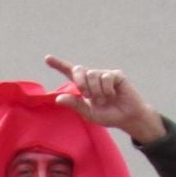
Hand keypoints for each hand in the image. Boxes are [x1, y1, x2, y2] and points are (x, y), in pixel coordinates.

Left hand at [43, 56, 165, 143]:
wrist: (127, 117)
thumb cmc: (108, 116)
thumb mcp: (89, 113)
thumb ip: (75, 105)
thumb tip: (58, 98)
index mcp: (84, 86)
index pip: (69, 72)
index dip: (59, 64)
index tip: (47, 58)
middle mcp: (93, 77)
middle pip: (78, 70)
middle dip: (80, 82)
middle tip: (88, 96)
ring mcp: (104, 74)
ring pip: (92, 75)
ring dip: (97, 91)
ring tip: (104, 100)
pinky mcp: (116, 75)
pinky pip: (106, 77)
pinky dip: (107, 89)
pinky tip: (113, 95)